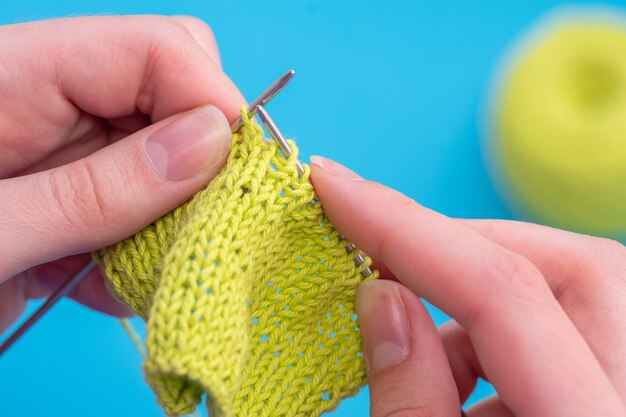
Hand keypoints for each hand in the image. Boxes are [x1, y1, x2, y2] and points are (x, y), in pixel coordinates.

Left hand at [0, 16, 243, 332]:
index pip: (153, 49)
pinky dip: (142, 251)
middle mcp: (48, 103)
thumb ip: (97, 188)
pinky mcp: (68, 197)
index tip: (236, 173)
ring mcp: (62, 152)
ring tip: (135, 273)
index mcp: (14, 76)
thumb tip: (211, 144)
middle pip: (173, 92)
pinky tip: (105, 285)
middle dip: (202, 158)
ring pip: (169, 157)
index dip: (210, 101)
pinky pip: (141, 207)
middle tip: (194, 224)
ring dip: (172, 218)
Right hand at [311, 156, 625, 415]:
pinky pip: (570, 325)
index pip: (504, 290)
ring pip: (574, 288)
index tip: (334, 187)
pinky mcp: (619, 383)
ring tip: (415, 355)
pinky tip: (455, 380)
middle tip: (381, 265)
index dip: (405, 226)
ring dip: (475, 302)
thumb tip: (379, 297)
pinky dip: (496, 334)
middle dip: (458, 249)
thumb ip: (409, 398)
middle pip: (572, 266)